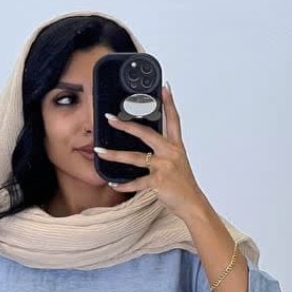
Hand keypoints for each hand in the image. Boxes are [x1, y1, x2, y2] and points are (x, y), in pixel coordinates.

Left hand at [94, 83, 206, 219]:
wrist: (192, 203)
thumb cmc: (183, 184)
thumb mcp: (178, 162)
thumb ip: (164, 151)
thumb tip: (148, 146)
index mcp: (176, 146)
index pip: (173, 119)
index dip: (169, 103)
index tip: (164, 87)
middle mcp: (170, 152)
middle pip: (146, 133)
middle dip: (126, 125)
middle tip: (111, 119)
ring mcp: (164, 166)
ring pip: (135, 157)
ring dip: (115, 155)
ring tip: (100, 152)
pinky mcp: (159, 181)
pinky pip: (136, 182)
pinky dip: (124, 184)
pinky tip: (113, 183)